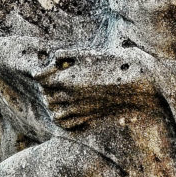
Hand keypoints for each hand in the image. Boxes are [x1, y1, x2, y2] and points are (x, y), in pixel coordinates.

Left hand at [36, 48, 157, 129]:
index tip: (45, 69)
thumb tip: (52, 60)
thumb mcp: (86, 53)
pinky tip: (67, 107)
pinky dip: (63, 117)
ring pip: (54, 111)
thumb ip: (65, 55)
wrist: (135, 81)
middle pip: (46, 95)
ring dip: (53, 102)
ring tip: (58, 93)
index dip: (40, 73)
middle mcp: (71, 96)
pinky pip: (67, 123)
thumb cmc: (112, 63)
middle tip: (53, 78)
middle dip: (46, 87)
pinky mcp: (90, 115)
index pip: (41, 79)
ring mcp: (80, 108)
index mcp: (67, 79)